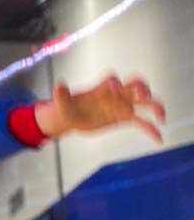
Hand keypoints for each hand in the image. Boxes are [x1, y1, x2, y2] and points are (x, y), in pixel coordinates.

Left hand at [35, 75, 165, 141]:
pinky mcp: (124, 118)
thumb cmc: (66, 107)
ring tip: (161, 118)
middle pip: (135, 85)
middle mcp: (115, 94)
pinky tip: (159, 139)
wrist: (70, 117)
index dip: (115, 82)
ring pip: (144, 103)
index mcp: (100, 89)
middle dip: (142, 89)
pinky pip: (141, 122)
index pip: (112, 80)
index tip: (114, 89)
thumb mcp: (61, 103)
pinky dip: (151, 129)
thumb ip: (61, 95)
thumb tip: (58, 84)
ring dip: (155, 107)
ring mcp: (121, 105)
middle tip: (145, 98)